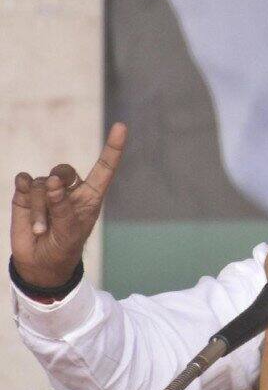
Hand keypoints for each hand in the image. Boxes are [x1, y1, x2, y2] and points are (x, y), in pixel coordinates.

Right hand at [10, 123, 127, 286]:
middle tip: (55, 204)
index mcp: (91, 196)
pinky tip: (23, 190)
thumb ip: (63, 207)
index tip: (121, 126)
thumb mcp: (69, 232)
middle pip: (64, 171)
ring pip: (42, 184)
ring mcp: (47, 190)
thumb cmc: (63, 247)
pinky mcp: (27, 193)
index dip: (113, 148)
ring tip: (43, 229)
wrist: (39, 262)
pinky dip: (24, 187)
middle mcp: (70, 189)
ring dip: (41, 209)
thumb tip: (52, 181)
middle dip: (58, 186)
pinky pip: (25, 181)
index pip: (105, 168)